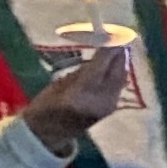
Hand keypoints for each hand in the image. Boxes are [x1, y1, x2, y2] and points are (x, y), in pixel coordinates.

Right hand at [18, 45, 132, 150]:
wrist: (48, 135)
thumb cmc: (45, 106)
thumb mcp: (59, 84)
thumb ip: (83, 70)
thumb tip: (102, 51)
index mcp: (79, 93)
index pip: (101, 66)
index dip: (110, 48)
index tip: (114, 32)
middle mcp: (98, 100)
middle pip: (117, 71)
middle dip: (119, 52)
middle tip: (118, 35)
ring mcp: (108, 106)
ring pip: (122, 77)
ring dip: (120, 61)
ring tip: (116, 46)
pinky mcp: (112, 109)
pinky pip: (119, 85)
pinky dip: (118, 72)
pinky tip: (113, 65)